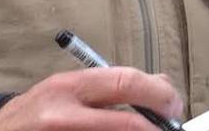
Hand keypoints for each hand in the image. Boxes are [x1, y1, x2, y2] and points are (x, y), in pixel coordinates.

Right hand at [0, 67, 183, 130]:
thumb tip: (158, 86)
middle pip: (127, 121)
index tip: (173, 102)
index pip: (124, 83)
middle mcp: (65, 114)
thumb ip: (107, 88)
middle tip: (172, 126)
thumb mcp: (67, 89)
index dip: (158, 93)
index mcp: (69, 87)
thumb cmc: (35, 114)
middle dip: (158, 126)